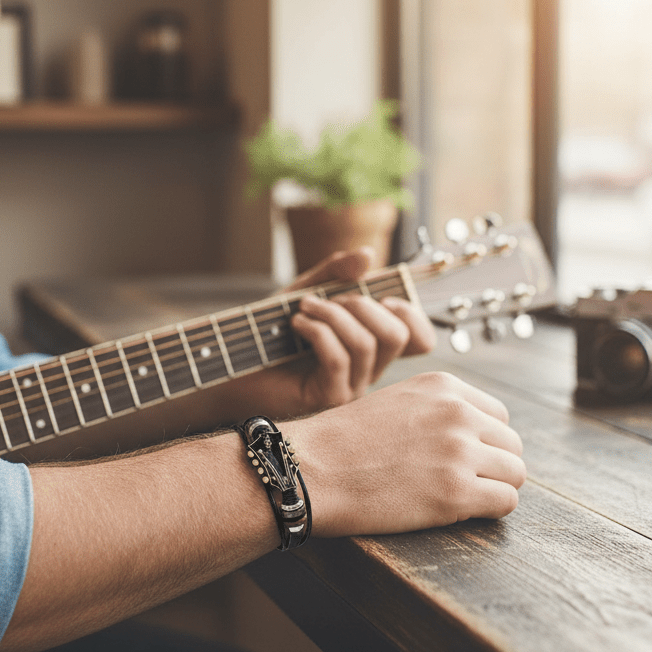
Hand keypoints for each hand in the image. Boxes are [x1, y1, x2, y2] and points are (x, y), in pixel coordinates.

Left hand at [230, 248, 436, 418]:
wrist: (232, 363)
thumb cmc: (269, 331)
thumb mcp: (305, 291)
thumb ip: (335, 272)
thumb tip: (368, 254)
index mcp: (370, 345)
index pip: (419, 339)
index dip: (412, 313)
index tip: (381, 296)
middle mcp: (367, 369)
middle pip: (399, 336)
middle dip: (364, 305)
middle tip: (329, 298)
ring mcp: (350, 387)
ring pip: (368, 344)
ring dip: (334, 315)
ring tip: (303, 308)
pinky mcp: (327, 398)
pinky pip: (339, 359)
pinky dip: (318, 331)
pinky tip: (296, 323)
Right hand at [287, 371, 525, 533]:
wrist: (312, 469)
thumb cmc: (344, 442)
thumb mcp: (397, 401)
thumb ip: (437, 409)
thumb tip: (474, 434)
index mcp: (444, 387)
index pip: (499, 415)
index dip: (484, 441)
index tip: (462, 457)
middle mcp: (457, 413)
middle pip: (512, 444)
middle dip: (493, 465)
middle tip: (462, 482)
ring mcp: (459, 453)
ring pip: (516, 474)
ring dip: (494, 488)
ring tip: (461, 497)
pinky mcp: (455, 494)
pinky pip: (506, 502)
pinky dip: (489, 511)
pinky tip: (459, 511)